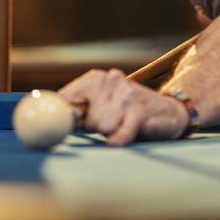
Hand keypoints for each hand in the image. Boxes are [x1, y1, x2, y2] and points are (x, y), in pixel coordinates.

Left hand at [59, 68, 190, 145]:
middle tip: (105, 126)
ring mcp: (127, 94)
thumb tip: (50, 121)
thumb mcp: (102, 104)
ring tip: (121, 126)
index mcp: (96, 78)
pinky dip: (117, 141)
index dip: (61, 117)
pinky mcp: (140, 110)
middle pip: (83, 117)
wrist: (169, 112)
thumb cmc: (127, 112)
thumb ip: (78, 110)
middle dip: (91, 128)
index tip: (54, 129)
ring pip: (101, 127)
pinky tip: (120, 139)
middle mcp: (111, 80)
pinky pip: (119, 135)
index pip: (66, 98)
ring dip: (109, 133)